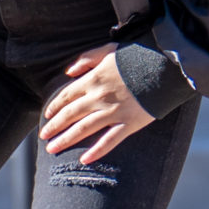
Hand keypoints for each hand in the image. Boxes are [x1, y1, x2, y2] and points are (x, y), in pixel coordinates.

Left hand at [41, 44, 155, 164]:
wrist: (164, 66)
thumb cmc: (137, 56)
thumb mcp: (109, 49)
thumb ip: (86, 58)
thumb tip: (68, 72)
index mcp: (93, 79)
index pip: (67, 96)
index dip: (54, 107)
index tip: (46, 116)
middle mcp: (99, 97)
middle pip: (70, 115)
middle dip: (54, 126)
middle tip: (44, 137)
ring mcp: (113, 112)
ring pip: (83, 129)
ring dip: (66, 140)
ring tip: (52, 149)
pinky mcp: (129, 123)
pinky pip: (109, 140)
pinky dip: (96, 151)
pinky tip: (84, 159)